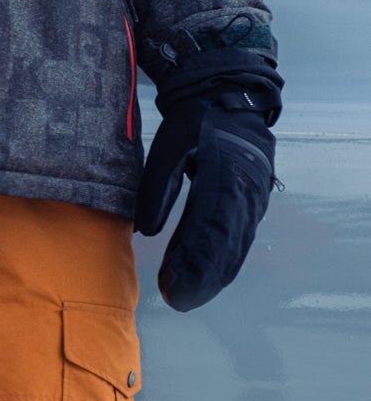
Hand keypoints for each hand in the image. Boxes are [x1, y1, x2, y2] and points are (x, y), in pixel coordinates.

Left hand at [134, 46, 279, 312]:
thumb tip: (146, 230)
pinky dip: (226, 263)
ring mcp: (255, 198)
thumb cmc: (195, 123)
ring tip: (188, 299)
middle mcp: (246, 190)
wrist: (233, 99)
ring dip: (214, 275)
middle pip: (225, 242)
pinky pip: (242, 238)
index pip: (206, 225)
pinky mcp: (255, 202)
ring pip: (236, 244)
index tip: (170, 284)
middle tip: (177, 301)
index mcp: (224, 173)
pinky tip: (210, 282)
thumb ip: (158, 187)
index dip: (189, 258)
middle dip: (201, 275)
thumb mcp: (171, 145)